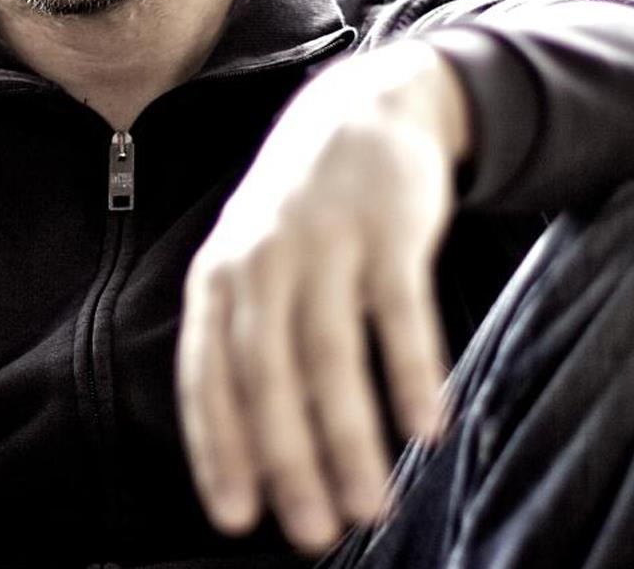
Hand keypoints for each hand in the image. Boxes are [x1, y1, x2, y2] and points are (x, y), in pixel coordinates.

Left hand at [176, 38, 471, 553]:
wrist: (365, 107)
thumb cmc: (302, 215)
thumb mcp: (252, 263)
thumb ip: (247, 345)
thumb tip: (255, 458)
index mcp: (217, 278)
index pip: (207, 377)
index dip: (221, 451)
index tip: (237, 519)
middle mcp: (260, 259)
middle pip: (267, 376)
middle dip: (289, 463)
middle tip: (315, 533)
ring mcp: (323, 240)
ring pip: (330, 354)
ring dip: (351, 437)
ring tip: (373, 505)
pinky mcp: (388, 227)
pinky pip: (399, 312)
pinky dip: (411, 373)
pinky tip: (427, 428)